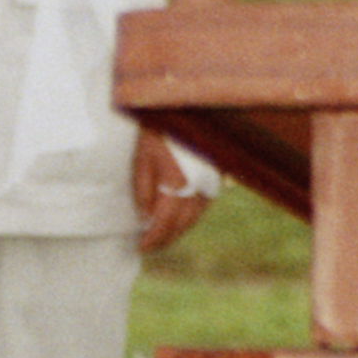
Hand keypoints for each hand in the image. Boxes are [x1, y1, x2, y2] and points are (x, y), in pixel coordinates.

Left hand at [134, 130, 210, 252]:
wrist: (186, 110)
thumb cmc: (159, 132)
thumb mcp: (143, 160)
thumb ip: (143, 192)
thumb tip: (146, 218)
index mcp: (178, 183)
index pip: (165, 222)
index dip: (153, 238)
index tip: (141, 247)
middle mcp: (198, 186)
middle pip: (183, 224)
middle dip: (166, 238)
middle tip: (151, 246)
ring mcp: (210, 182)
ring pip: (195, 216)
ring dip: (179, 230)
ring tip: (163, 236)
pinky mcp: (215, 176)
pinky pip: (203, 204)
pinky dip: (190, 217)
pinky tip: (179, 218)